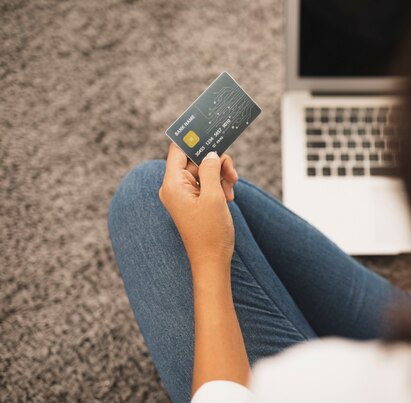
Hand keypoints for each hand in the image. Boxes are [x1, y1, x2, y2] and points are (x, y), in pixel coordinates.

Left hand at [159, 144, 237, 268]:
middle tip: (231, 175)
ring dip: (220, 176)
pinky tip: (228, 197)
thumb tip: (210, 153)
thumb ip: (210, 169)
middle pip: (195, 159)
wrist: (212, 260)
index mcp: (173, 184)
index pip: (178, 149)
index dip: (193, 138)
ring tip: (230, 191)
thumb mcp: (213, 196)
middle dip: (215, 163)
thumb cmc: (210, 232)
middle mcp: (174, 187)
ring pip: (204, 170)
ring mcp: (184, 194)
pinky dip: (219, 186)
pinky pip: (206, 183)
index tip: (208, 129)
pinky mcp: (193, 201)